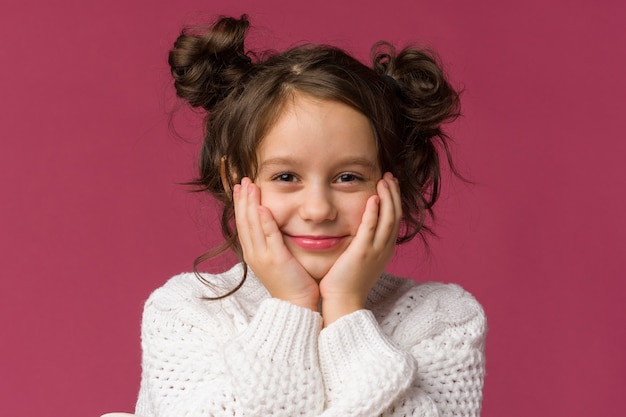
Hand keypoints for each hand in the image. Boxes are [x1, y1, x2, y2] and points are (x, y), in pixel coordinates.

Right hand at [233, 178, 319, 310]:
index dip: (240, 204)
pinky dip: (264, 223)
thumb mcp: (277, 258)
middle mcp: (253, 253)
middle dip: (242, 199)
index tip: (240, 187)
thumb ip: (274, 242)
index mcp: (253, 252)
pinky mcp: (276, 260)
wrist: (296, 305)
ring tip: (248, 186)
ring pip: (252, 225)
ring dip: (249, 204)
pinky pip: (269, 238)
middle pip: (243, 220)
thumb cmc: (292, 282)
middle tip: (242, 179)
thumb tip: (273, 226)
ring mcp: (262, 257)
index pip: (243, 223)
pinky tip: (262, 208)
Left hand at [319, 173, 401, 325]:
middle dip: (394, 194)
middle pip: (396, 215)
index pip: (394, 220)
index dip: (394, 200)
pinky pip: (371, 228)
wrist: (342, 302)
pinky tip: (373, 198)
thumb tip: (359, 232)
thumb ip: (362, 244)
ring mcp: (375, 251)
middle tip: (390, 176)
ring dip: (387, 197)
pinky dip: (374, 212)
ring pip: (388, 218)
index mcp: (384, 250)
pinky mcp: (362, 253)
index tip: (390, 185)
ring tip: (384, 180)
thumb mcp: (360, 260)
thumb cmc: (346, 283)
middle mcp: (384, 249)